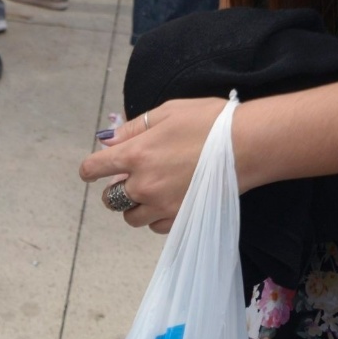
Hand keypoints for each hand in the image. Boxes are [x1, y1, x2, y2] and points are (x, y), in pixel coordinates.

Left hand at [78, 97, 231, 234]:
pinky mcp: (179, 217)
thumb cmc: (210, 122)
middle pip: (110, 198)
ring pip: (130, 217)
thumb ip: (134, 128)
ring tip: (151, 193)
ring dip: (134, 206)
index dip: (89, 170)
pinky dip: (156, 217)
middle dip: (116, 189)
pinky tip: (167, 202)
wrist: (248, 143)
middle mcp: (143, 183)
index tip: (91, 172)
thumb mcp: (168, 112)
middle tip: (131, 179)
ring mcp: (161, 204)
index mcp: (136, 153)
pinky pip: (155, 226)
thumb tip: (108, 141)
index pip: (95, 168)